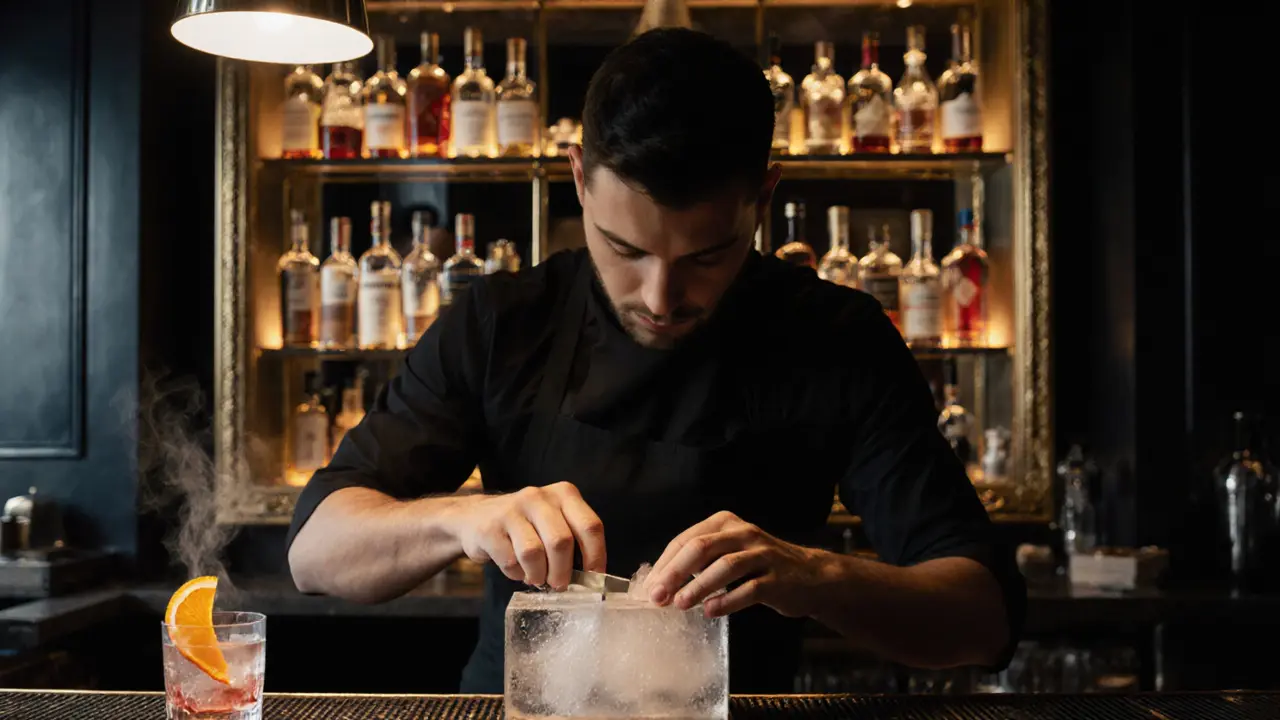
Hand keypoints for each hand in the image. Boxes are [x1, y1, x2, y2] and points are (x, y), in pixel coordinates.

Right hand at [452, 482, 605, 589]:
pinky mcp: (489, 528)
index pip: (590, 526)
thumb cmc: (524, 526)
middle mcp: (538, 497)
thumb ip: (572, 539)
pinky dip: (516, 574)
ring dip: (537, 574)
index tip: (594, 578)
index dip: (596, 556)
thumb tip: (590, 576)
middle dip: (562, 572)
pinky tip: (515, 569)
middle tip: (558, 584)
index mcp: (563, 494)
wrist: (474, 517)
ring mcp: (512, 510)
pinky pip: (510, 561)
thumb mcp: (553, 520)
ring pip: (534, 553)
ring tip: (535, 577)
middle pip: (561, 542)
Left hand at [643, 511, 827, 618]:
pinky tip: (711, 611)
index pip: (686, 540)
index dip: (665, 564)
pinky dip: (727, 600)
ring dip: (699, 586)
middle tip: (657, 597)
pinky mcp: (778, 578)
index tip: (648, 588)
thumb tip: (659, 584)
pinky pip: (750, 589)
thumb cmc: (760, 566)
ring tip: (680, 604)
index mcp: (725, 523)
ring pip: (725, 566)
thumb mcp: (729, 553)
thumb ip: (699, 563)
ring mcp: (763, 554)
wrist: (810, 577)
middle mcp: (743, 533)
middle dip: (675, 573)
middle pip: (701, 548)